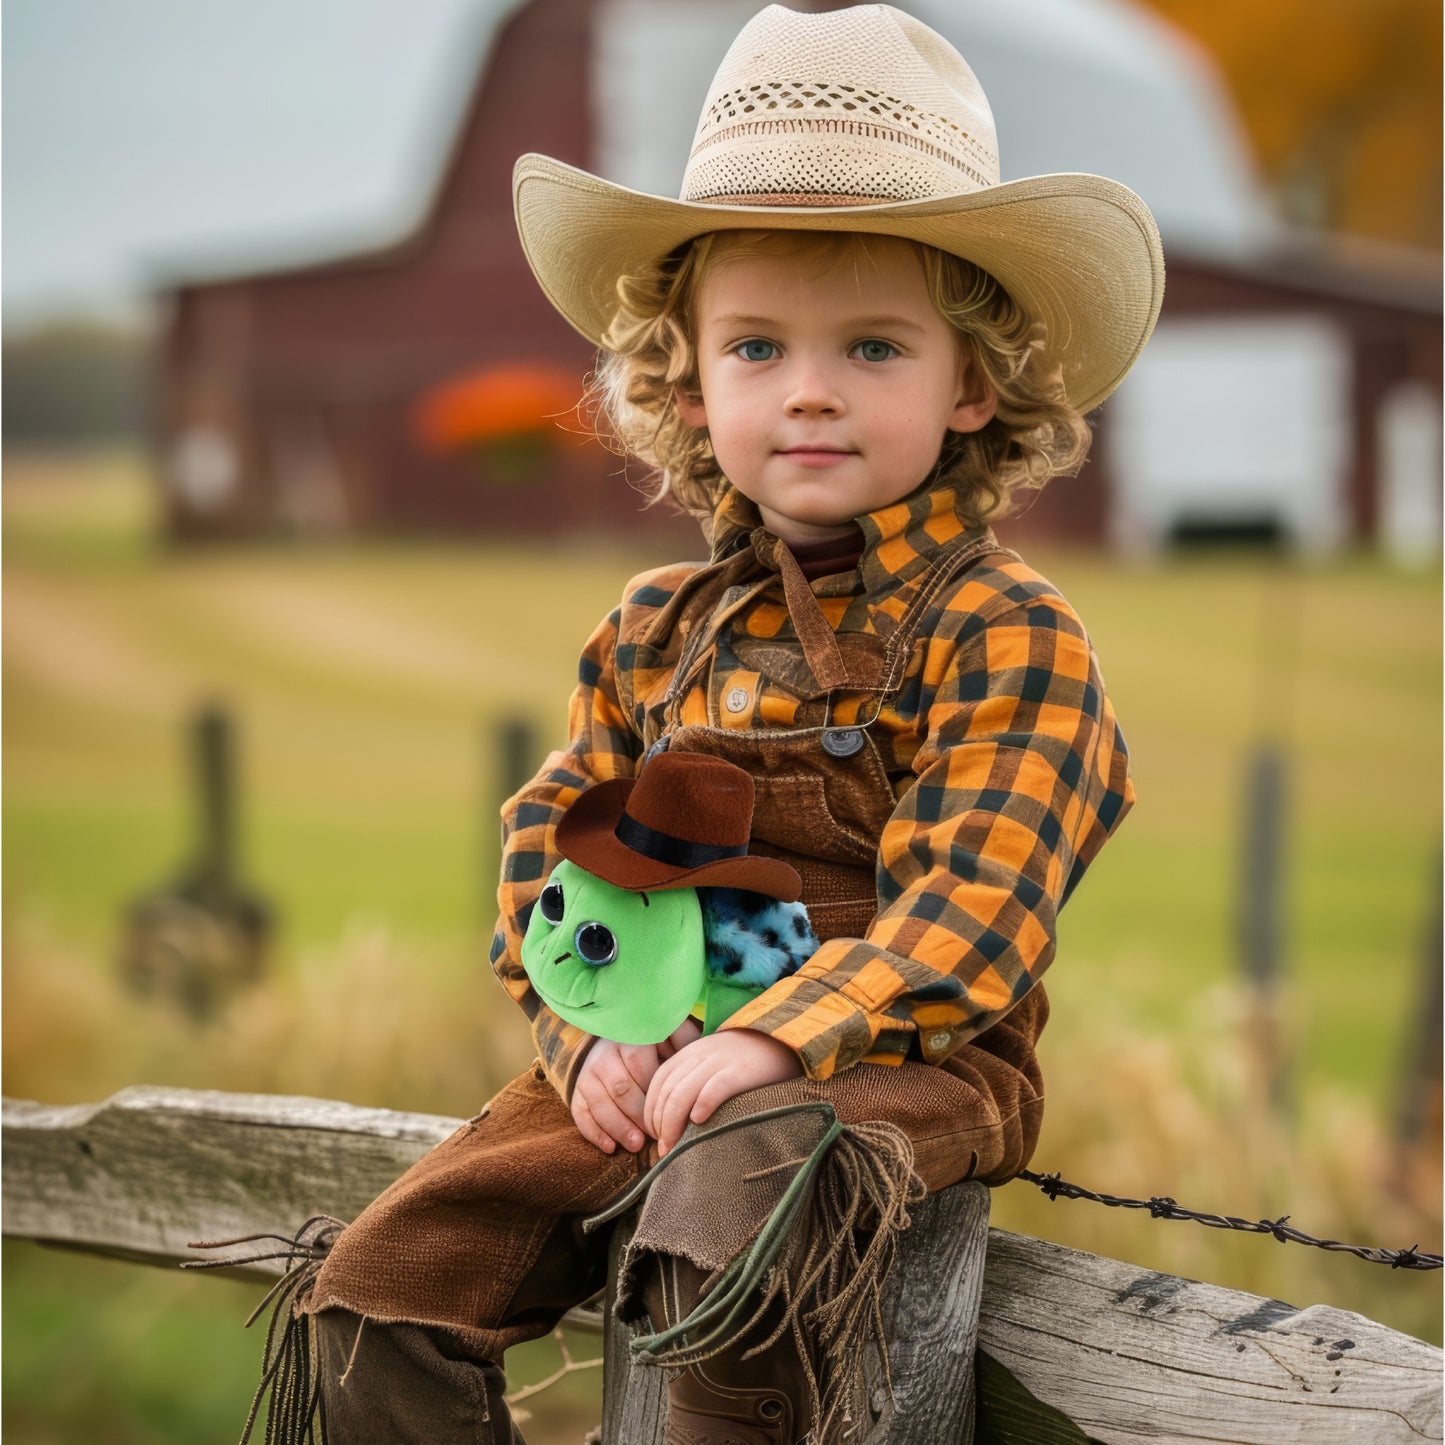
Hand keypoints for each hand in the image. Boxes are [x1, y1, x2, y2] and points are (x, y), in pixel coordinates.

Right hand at [571, 1020, 701, 1153]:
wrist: (616, 1037)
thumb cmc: (654, 1042)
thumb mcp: (670, 1033)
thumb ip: (685, 1040)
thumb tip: (701, 1052)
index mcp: (629, 1040)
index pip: (641, 1067)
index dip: (656, 1093)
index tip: (671, 1111)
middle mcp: (605, 1054)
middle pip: (620, 1088)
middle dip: (638, 1115)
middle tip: (655, 1136)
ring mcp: (588, 1072)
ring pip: (599, 1102)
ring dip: (618, 1127)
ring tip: (636, 1145)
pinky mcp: (578, 1089)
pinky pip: (580, 1112)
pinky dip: (594, 1132)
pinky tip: (610, 1148)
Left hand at [644, 1028, 803, 1155]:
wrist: (782, 1041)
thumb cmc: (745, 1061)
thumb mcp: (713, 1062)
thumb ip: (692, 1080)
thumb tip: (671, 1118)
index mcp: (690, 1052)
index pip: (658, 1082)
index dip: (650, 1111)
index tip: (654, 1136)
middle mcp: (700, 1054)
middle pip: (666, 1092)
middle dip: (659, 1124)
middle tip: (663, 1149)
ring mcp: (719, 1061)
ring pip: (682, 1093)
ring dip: (672, 1124)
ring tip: (673, 1147)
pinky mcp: (740, 1071)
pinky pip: (714, 1088)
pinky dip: (702, 1105)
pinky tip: (698, 1122)